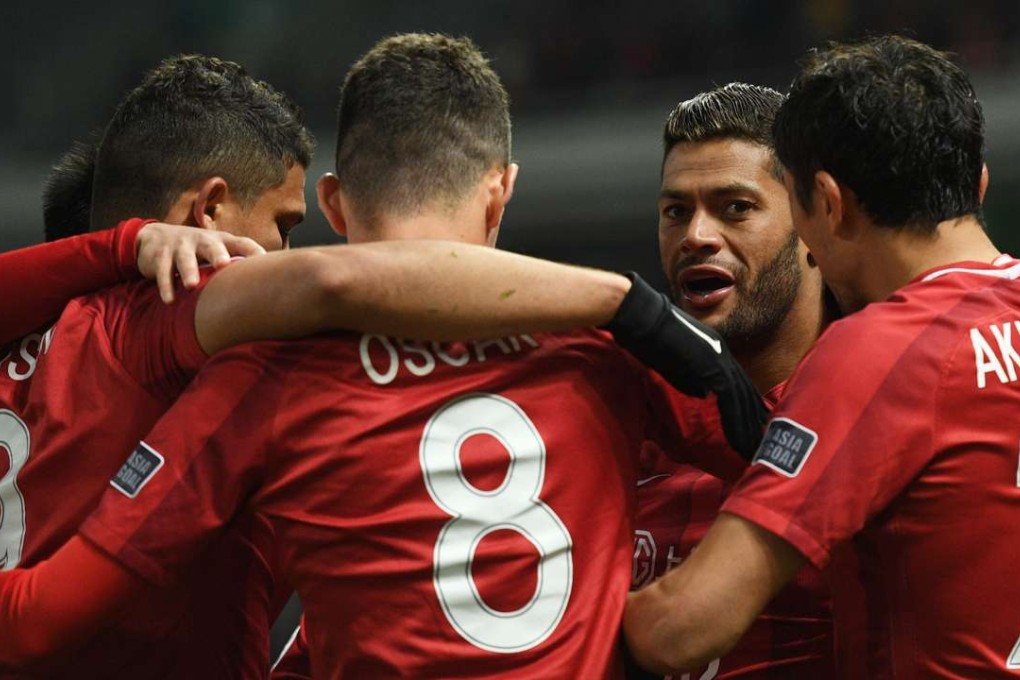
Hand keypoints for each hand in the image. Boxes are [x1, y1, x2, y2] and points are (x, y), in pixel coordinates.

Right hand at [135, 223, 264, 302]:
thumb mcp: (217, 252)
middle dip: (218, 254)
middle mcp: (201, 240)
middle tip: (224, 264)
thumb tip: (270, 286)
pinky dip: (165, 285)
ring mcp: (180, 246)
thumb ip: (238, 264)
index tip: (266, 262)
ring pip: (184, 258)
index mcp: (221, 241)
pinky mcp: (160, 256)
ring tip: (192, 285)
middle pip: (211, 245)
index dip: (254, 251)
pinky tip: (169, 300)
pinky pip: (162, 271)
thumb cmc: (198, 251)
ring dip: (188, 271)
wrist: (154, 238)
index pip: (241, 243)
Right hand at [604, 273, 767, 458]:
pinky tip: (739, 440)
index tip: (752, 427)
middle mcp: (722, 353)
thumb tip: (703, 394)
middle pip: (745, 392)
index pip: (736, 383)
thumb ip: (690, 377)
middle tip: (761, 445)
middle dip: (754, 421)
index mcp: (714, 350)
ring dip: (748, 427)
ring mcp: (719, 358)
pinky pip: (730, 399)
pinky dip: (736, 422)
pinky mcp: (712, 366)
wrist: (639, 317)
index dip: (745, 407)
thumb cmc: (646, 336)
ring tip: (754, 450)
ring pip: (742, 399)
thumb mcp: (672, 361)